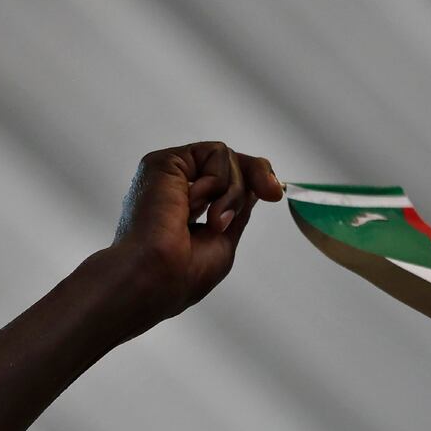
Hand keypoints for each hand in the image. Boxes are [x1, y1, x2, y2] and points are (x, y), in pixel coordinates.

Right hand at [112, 141, 282, 320]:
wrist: (155, 277)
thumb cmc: (181, 275)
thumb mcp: (223, 242)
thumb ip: (236, 211)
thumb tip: (255, 186)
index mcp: (184, 209)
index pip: (226, 181)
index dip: (254, 180)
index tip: (275, 194)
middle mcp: (175, 188)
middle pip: (230, 163)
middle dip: (258, 174)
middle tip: (273, 193)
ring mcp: (170, 175)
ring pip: (227, 159)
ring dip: (232, 194)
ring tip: (214, 222)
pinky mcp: (165, 162)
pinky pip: (215, 153)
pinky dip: (218, 181)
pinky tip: (193, 206)